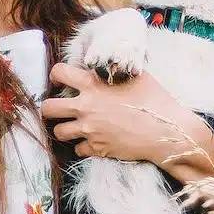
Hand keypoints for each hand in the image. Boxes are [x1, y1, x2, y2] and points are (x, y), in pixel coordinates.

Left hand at [41, 62, 202, 164]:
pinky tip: (91, 140)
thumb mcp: (134, 75)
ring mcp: (90, 129)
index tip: (60, 80)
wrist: (165, 130)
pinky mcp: (97, 148)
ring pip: (59, 132)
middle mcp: (86, 107)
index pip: (59, 72)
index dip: (56, 74)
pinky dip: (82, 146)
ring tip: (73, 126)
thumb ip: (113, 69)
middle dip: (49, 107)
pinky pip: (77, 150)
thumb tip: (107, 64)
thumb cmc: (154, 99)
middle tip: (57, 108)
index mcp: (93, 84)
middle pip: (48, 108)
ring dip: (64, 128)